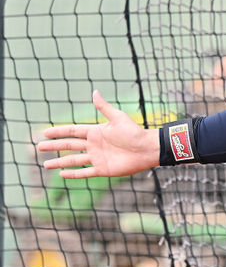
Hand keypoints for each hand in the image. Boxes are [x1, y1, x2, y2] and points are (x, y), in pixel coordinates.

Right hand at [37, 90, 159, 178]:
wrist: (147, 149)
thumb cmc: (134, 132)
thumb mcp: (117, 118)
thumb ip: (104, 107)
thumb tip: (95, 91)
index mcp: (96, 132)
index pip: (73, 131)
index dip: (59, 132)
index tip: (45, 132)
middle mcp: (94, 145)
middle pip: (69, 145)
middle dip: (54, 146)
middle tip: (38, 147)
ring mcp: (97, 157)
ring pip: (73, 160)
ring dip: (59, 162)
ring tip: (45, 165)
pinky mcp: (102, 169)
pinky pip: (84, 172)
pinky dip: (73, 174)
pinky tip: (62, 174)